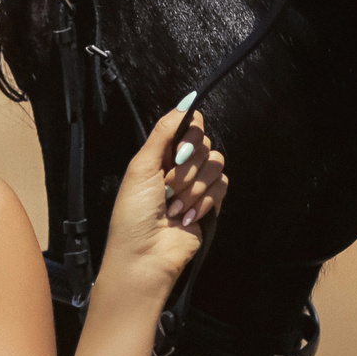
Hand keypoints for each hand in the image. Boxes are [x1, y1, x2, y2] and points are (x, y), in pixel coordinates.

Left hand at [99, 104, 222, 303]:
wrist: (145, 255)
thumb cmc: (134, 212)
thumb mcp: (141, 166)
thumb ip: (164, 132)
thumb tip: (187, 100)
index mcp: (160, 154)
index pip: (189, 125)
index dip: (189, 135)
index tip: (177, 152)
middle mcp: (180, 166)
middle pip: (205, 144)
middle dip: (186, 168)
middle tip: (167, 188)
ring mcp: (197, 185)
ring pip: (216, 165)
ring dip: (193, 188)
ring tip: (174, 208)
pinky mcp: (210, 204)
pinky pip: (222, 186)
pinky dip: (204, 202)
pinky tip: (187, 217)